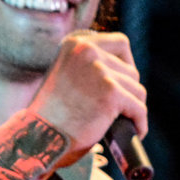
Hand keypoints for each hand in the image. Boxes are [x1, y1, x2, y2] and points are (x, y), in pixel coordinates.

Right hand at [21, 30, 147, 157]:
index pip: (120, 43)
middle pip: (131, 70)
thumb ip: (88, 67)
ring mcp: (100, 71)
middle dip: (129, 92)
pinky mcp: (111, 93)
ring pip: (138, 90)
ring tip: (124, 123)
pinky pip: (139, 108)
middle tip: (121, 111)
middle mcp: (88, 50)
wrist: (39, 136)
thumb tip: (124, 72)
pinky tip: (136, 132)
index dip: (127, 64)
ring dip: (134, 109)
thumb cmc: (51, 114)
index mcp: (76, 44)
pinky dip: (140, 123)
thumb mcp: (66, 75)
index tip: (124, 82)